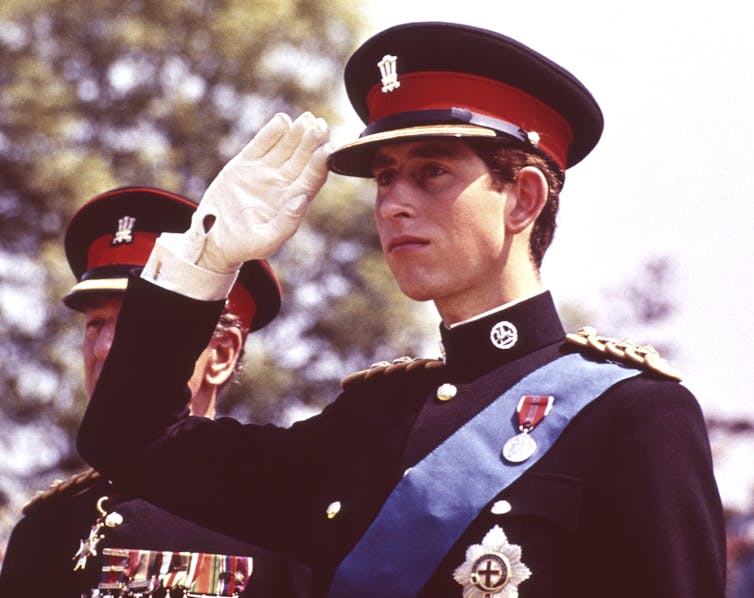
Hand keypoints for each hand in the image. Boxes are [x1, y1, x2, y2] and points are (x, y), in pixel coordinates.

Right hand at [177, 112, 330, 272]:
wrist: (212, 240)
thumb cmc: (243, 246)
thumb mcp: (265, 242)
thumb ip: (286, 223)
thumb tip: (302, 199)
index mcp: (291, 202)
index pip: (311, 178)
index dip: (320, 163)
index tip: (327, 148)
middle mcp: (282, 184)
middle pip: (302, 159)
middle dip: (312, 142)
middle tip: (320, 125)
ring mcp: (265, 172)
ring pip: (285, 147)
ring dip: (297, 133)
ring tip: (306, 119)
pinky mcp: (245, 164)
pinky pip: (262, 144)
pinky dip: (272, 132)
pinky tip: (283, 120)